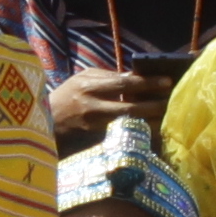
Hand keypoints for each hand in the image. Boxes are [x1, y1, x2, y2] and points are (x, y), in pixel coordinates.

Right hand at [46, 69, 162, 145]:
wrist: (43, 120)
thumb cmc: (66, 95)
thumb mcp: (83, 79)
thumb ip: (107, 77)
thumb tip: (134, 76)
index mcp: (90, 85)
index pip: (124, 83)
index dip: (147, 83)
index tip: (167, 81)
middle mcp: (92, 105)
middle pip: (130, 106)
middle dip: (154, 105)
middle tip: (172, 102)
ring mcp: (93, 125)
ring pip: (128, 124)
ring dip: (149, 121)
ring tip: (166, 117)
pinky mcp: (93, 140)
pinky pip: (121, 135)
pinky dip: (137, 133)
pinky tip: (151, 132)